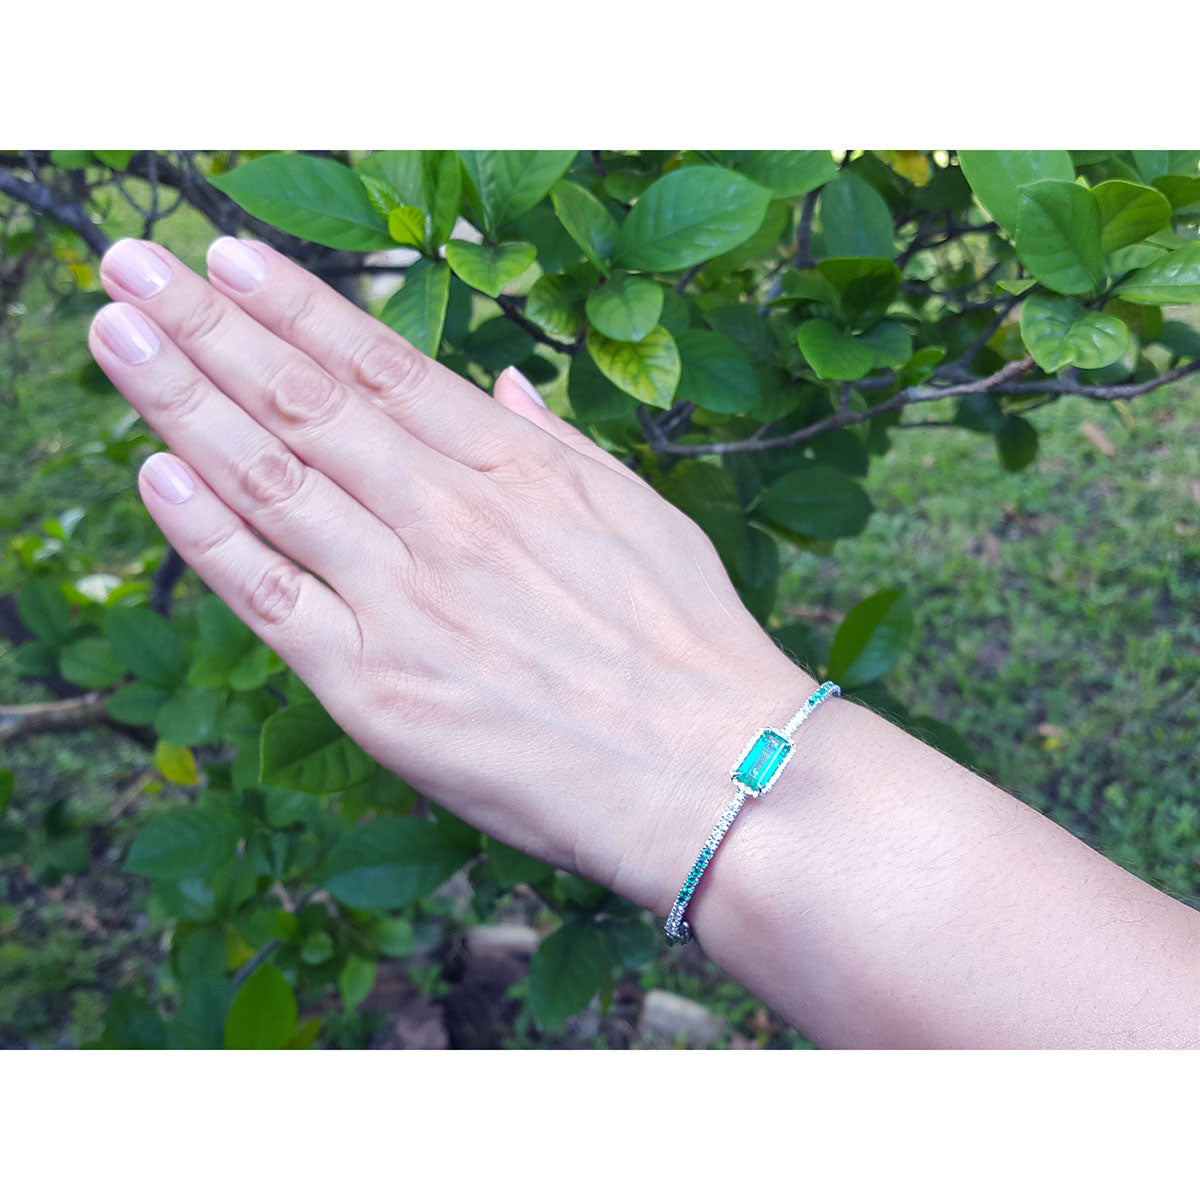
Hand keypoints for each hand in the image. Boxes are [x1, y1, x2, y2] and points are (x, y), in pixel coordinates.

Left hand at [88, 237, 810, 914]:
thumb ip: (558, 446)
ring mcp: (404, 599)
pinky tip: (151, 472)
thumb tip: (506, 387)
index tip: (226, 256)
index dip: (294, 304)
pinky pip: (270, 598)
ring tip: (114, 332)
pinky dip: (206, 535)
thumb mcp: (642, 516)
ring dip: (180, 399)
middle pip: (303, 403)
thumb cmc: (690, 649)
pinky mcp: (376, 688)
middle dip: (206, 325)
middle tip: (132, 263)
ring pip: (269, 480)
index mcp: (516, 470)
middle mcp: (448, 518)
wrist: (712, 774)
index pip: (381, 365)